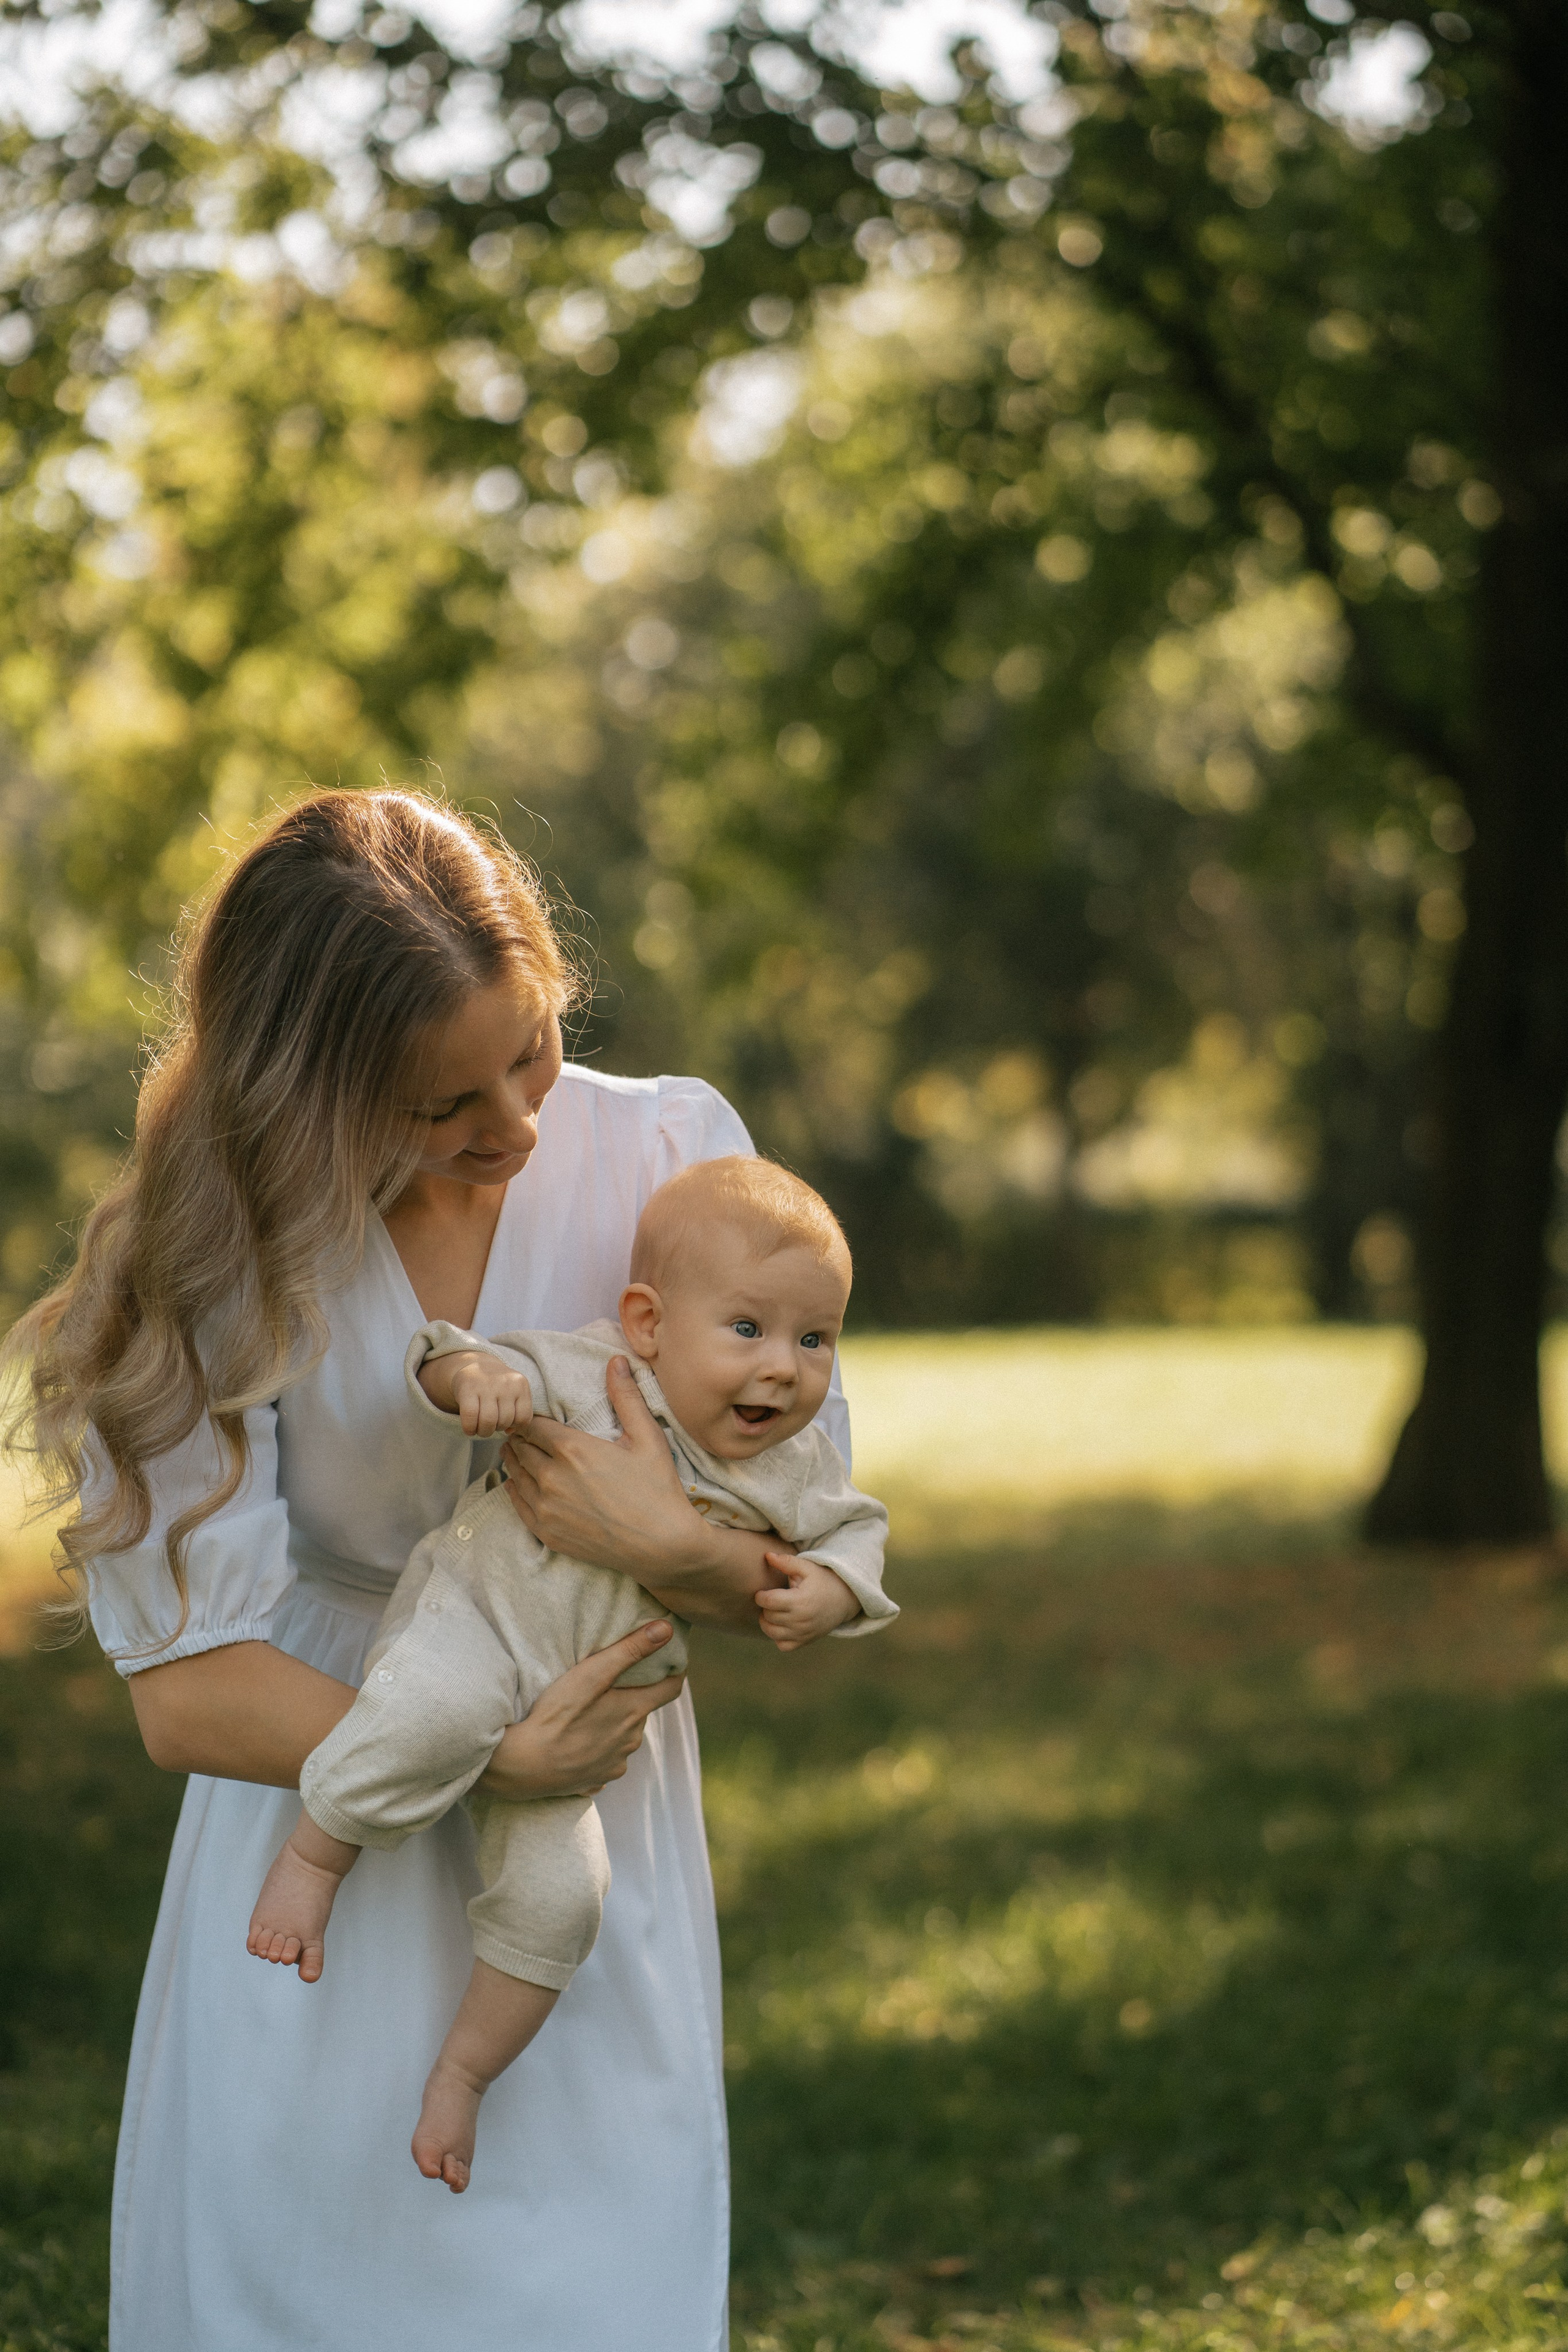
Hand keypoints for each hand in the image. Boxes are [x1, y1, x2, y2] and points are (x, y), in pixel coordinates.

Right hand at [448, 1356, 533, 1437]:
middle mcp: (506, 1382)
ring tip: (480, 1427)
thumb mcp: (513, 1393)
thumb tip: (509, 1432)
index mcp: (520, 1384)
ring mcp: (486, 1384)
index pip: (523, 1418)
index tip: (504, 1422)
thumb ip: (517, 1412)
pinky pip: (471, 1417)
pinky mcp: (468, 1388)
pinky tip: (469, 1429)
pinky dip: (469, 1429)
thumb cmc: (497, 1386)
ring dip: (483, 1431)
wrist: (475, 1365)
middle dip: (496, 1429)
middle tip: (489, 1425)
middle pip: (505, 1421)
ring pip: (489, 1422)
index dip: (513, 1426)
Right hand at [479, 1620, 683, 1798]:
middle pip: (641, 1711)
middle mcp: (632, 1741)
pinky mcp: (596, 1780)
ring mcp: (615, 1764)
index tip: (666, 1659)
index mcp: (634, 1712)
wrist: (523, 1766)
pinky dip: (596, 1749)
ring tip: (584, 1714)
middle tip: (607, 1684)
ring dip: (612, 1724)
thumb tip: (667, 1629)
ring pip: (622, 1736)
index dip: (673, 1670)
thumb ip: (630, 1650)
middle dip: (630, 1696)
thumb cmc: (556, 1715)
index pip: (671, 1688)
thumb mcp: (591, 1674)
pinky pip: (605, 1760)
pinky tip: (574, 1742)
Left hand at [502, 1359, 798, 1632]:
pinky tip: (520, 1483)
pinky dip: (515, 1489)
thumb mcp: (647, 1437)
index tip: (530, 1415)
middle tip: (523, 1432)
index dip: (527, 1417)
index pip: (530, 1424)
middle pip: (518, 1447)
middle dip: (519, 1437)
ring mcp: (545, 1507)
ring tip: (520, 1453)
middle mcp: (550, 1476)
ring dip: (514, 1461)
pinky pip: (517, 1503)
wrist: (662, 1546)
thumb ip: (626, 1397)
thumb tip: (615, 1360)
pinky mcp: (546, 1532)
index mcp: (572, 1448)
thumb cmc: (657, 1489)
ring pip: (513, 1474)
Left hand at [755, 1553, 860, 1652]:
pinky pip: (783, 1646)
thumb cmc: (823, 1580)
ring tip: (772, 1612)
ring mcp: (803, 1633)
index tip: (762, 1592)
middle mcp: (801, 1620)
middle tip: (771, 1600)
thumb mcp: (807, 1567)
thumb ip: (786, 1562)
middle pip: (768, 1616)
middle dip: (765, 1607)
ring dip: (767, 1622)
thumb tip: (767, 1556)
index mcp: (800, 1600)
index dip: (760, 1596)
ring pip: (772, 1633)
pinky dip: (777, 1637)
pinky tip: (781, 1625)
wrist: (844, 1599)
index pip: (769, 1602)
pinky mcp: (805, 1641)